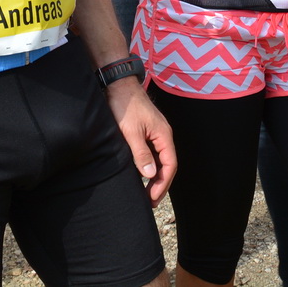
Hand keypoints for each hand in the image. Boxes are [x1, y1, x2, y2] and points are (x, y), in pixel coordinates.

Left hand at [106, 77, 175, 203]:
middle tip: (150, 201)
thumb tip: (151, 174)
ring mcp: (154, 133)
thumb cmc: (124, 106)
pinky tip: (140, 175)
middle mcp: (162, 135)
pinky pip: (151, 153)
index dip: (163, 183)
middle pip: (167, 164)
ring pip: (159, 159)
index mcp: (163, 135)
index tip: (152, 198)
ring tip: (146, 193)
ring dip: (154, 176)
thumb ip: (141, 154)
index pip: (170, 164)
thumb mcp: (131, 132)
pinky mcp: (145, 131)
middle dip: (160, 184)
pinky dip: (148, 166)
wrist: (117, 85)